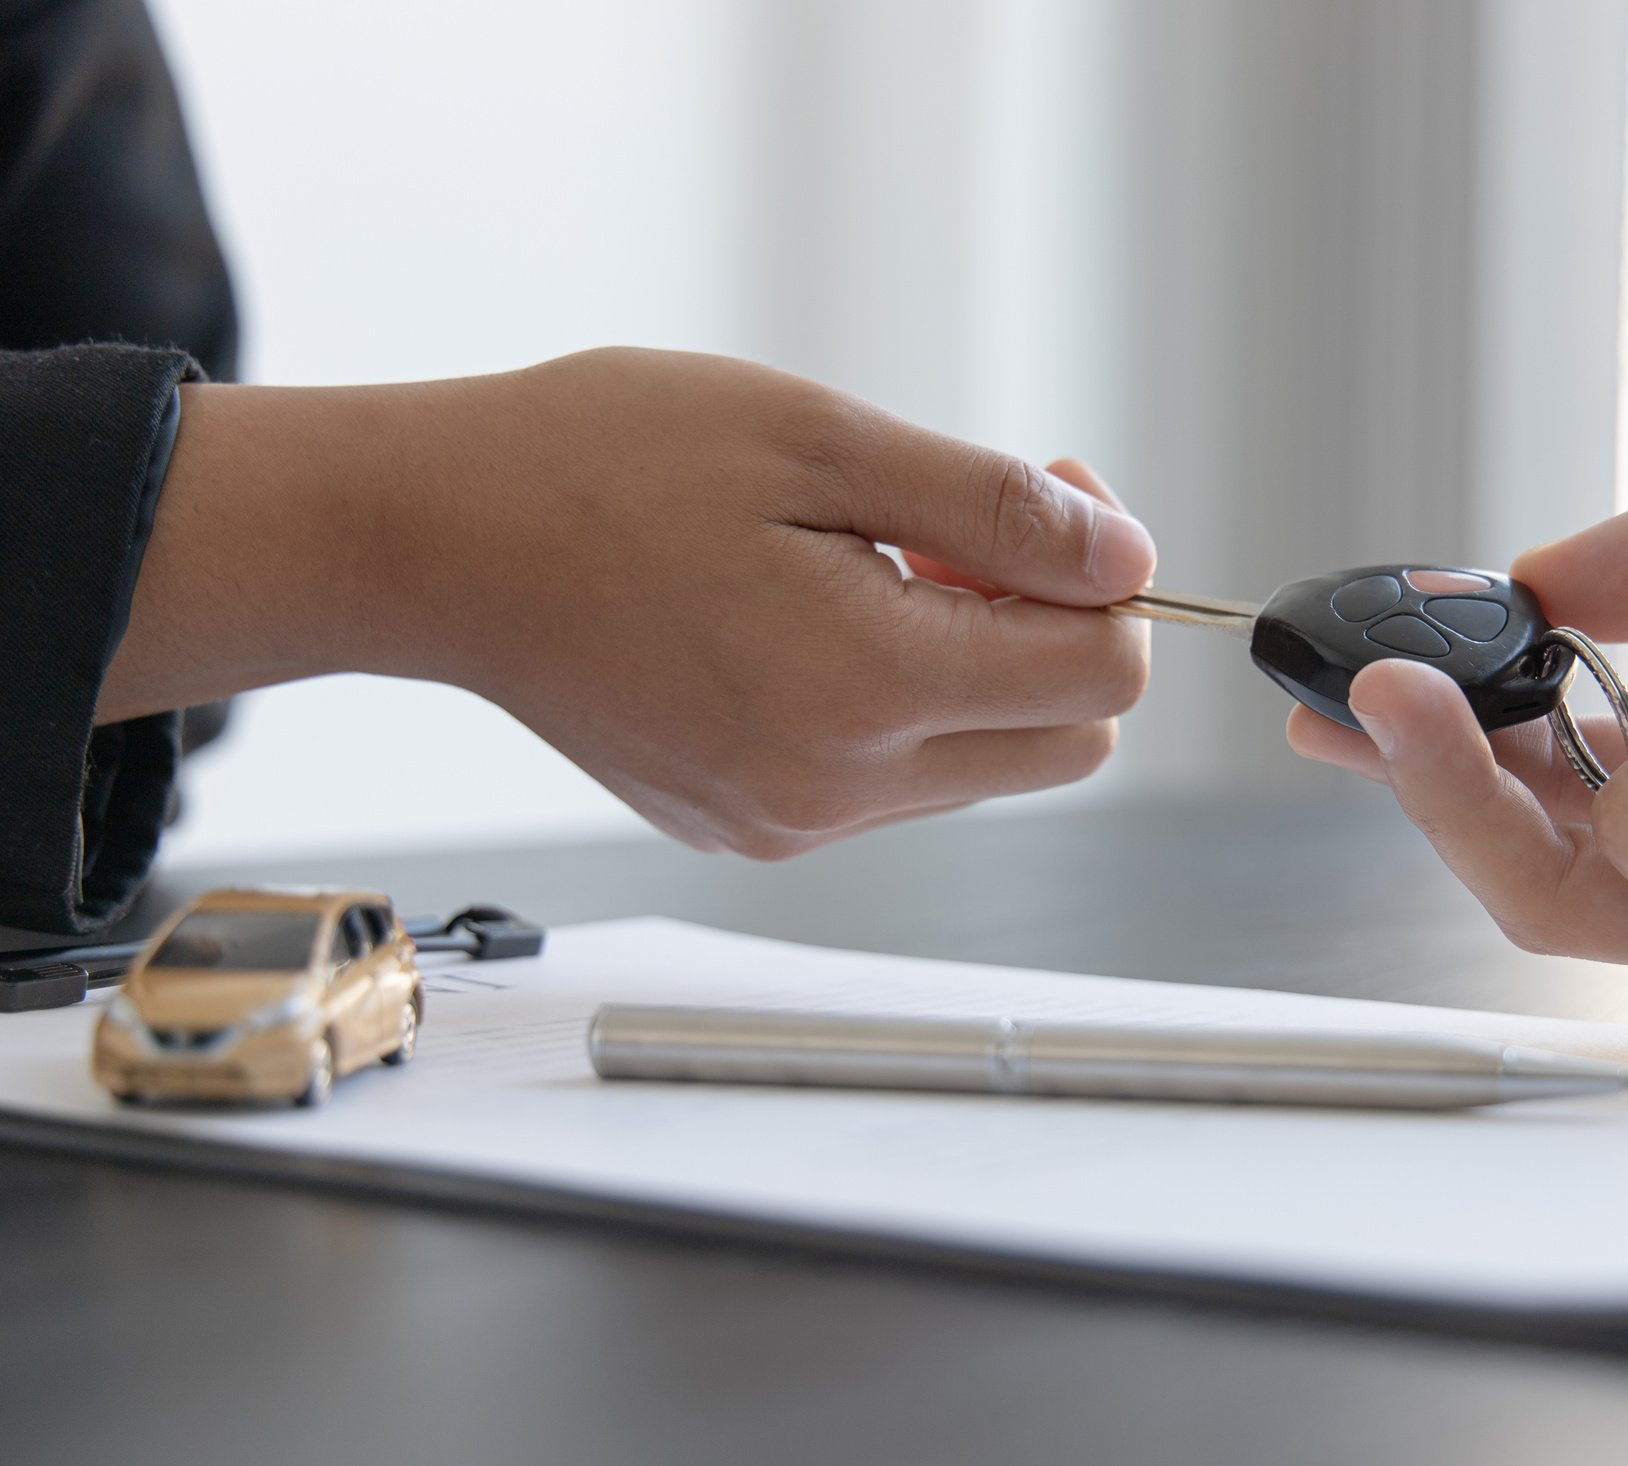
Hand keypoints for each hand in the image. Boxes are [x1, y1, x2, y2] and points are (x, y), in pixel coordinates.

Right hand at [104, 347, 1154, 856]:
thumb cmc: (604, 462)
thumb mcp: (820, 441)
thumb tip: (1129, 562)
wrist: (434, 542)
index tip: (1042, 494)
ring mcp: (788, 824)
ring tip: (866, 564)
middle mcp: (835, 789)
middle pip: (1067, 741)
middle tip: (963, 528)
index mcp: (866, 688)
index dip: (1106, 575)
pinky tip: (810, 618)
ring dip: (973, 665)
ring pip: (984, 764)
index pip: (1105, 677)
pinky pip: (892, 782)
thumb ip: (993, 511)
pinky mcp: (747, 829)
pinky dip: (895, 703)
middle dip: (1053, 632)